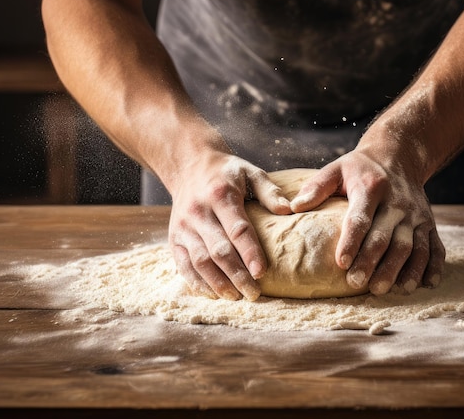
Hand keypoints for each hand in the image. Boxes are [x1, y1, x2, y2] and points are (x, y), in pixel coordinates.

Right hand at [168, 151, 290, 300]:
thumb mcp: (250, 172)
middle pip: (218, 250)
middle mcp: (199, 212)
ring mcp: (183, 227)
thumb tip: (289, 211)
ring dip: (218, 283)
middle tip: (254, 294)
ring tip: (236, 297)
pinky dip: (198, 283)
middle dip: (237, 275)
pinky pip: (184, 266)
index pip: (237, 228)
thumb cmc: (227, 173)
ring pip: (200, 262)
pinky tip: (214, 294)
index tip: (262, 272)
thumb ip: (269, 191)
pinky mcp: (174, 238)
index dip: (250, 252)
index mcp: (220, 195)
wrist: (189, 166)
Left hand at [290, 150, 444, 295]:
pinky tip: (425, 285)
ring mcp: (417, 214)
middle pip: (386, 237)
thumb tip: (293, 207)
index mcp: (372, 187)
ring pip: (412, 246)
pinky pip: (435, 247)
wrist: (398, 155)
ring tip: (387, 289)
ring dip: (401, 269)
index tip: (340, 263)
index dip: (351, 241)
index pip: (361, 218)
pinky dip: (432, 266)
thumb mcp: (336, 168)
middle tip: (356, 283)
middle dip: (372, 262)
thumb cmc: (360, 167)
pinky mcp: (429, 222)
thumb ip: (316, 187)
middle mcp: (398, 202)